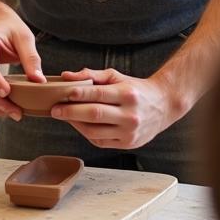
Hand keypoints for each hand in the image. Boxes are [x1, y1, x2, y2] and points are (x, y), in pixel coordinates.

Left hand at [49, 69, 178, 148]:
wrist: (164, 105)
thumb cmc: (135, 89)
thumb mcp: (116, 77)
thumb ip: (91, 75)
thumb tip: (66, 75)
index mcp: (127, 94)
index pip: (97, 95)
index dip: (78, 94)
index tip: (61, 94)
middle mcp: (130, 114)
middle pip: (94, 114)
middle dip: (70, 112)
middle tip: (54, 109)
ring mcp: (129, 132)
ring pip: (95, 131)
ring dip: (75, 124)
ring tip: (64, 116)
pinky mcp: (128, 144)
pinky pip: (100, 141)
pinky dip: (86, 133)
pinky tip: (79, 125)